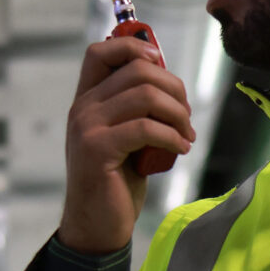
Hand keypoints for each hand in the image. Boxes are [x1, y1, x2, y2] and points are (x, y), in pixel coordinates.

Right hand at [58, 33, 193, 253]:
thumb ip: (135, 108)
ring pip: (145, 96)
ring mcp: (86, 127)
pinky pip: (146, 128)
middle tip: (186, 115)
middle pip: (137, 70)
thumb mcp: (125, 136)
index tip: (159, 63)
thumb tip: (169, 82)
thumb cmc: (116, 180)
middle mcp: (82, 107)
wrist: (97, 224)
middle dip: (174, 88)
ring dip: (177, 113)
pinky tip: (182, 149)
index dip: (134, 46)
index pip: (101, 51)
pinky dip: (172, 136)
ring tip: (187, 134)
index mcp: (86, 99)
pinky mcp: (98, 149)